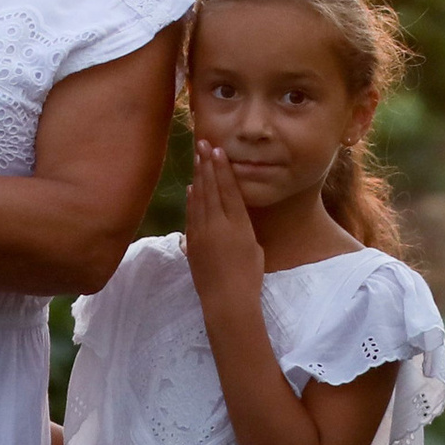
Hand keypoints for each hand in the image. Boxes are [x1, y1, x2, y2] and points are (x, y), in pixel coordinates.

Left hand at [183, 142, 264, 312]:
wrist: (227, 300)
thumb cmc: (249, 278)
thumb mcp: (253, 249)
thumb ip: (242, 231)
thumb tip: (232, 220)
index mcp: (239, 224)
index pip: (229, 189)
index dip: (223, 168)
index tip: (218, 151)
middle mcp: (219, 224)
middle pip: (212, 188)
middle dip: (207, 164)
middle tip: (202, 143)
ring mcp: (203, 233)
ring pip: (199, 198)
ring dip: (199, 177)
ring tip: (197, 158)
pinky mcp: (192, 243)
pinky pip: (191, 214)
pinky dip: (191, 199)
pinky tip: (191, 187)